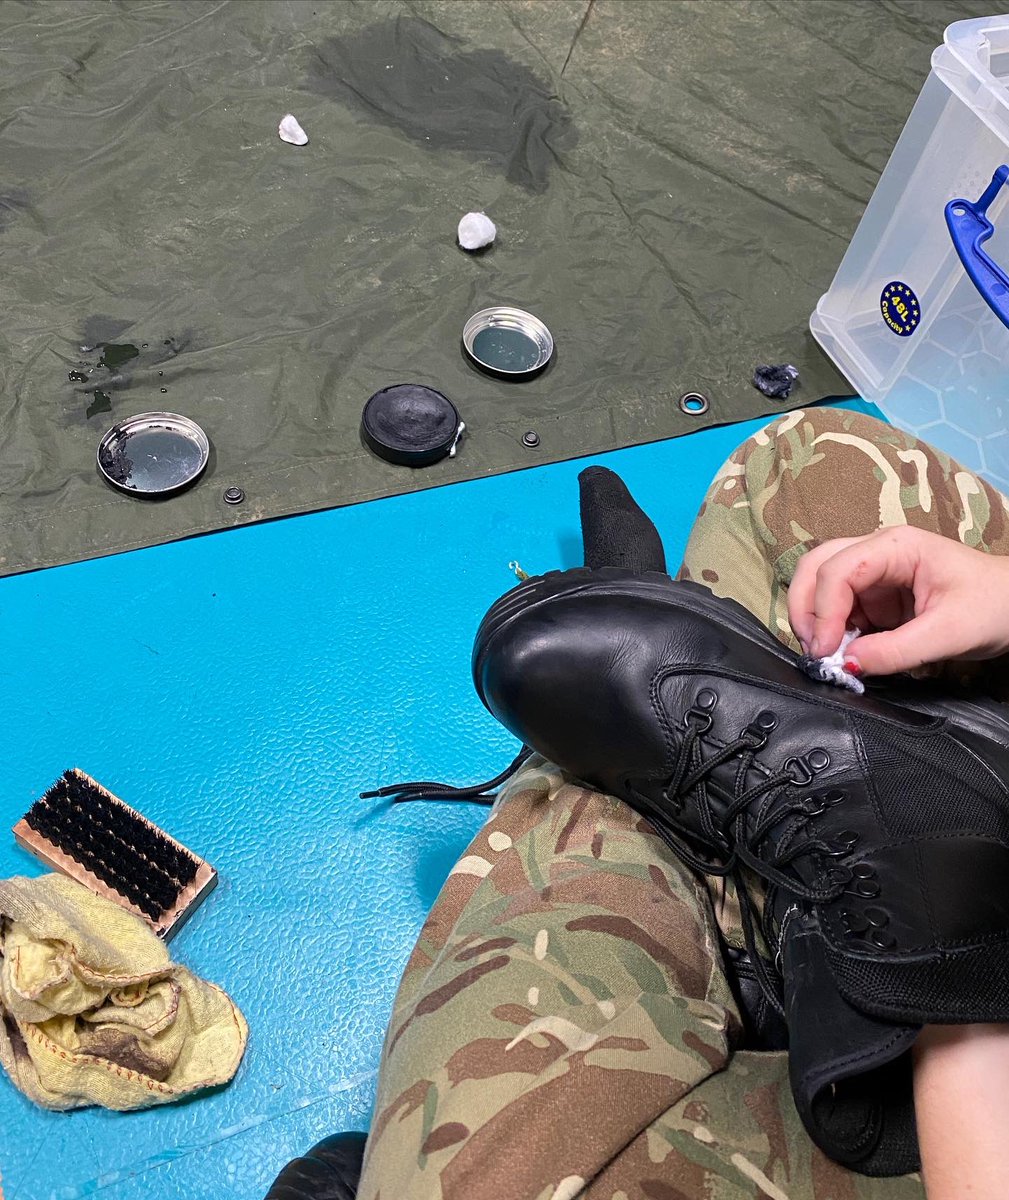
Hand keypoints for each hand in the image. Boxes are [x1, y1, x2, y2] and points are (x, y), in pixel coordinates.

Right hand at [787, 526, 1008, 675]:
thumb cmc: (994, 607)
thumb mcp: (948, 634)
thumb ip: (895, 650)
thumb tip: (846, 663)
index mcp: (896, 546)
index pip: (837, 569)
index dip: (823, 611)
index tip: (826, 651)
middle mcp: (878, 552)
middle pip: (816, 566)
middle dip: (805, 607)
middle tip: (812, 649)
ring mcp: (874, 573)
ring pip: (820, 584)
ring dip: (814, 619)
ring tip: (826, 652)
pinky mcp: (876, 596)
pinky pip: (839, 608)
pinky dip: (832, 630)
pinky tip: (843, 650)